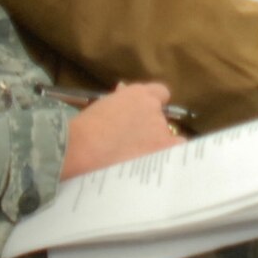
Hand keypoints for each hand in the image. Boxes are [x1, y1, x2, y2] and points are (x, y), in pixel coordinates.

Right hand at [60, 83, 184, 179]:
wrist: (81, 148)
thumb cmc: (85, 126)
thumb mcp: (103, 104)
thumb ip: (119, 98)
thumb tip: (123, 89)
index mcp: (138, 94)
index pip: (160, 93)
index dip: (154, 105)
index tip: (145, 116)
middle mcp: (154, 109)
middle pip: (162, 120)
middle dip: (152, 131)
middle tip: (136, 145)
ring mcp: (160, 131)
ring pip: (170, 139)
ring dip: (158, 147)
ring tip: (141, 161)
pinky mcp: (162, 151)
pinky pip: (176, 154)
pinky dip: (171, 160)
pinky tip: (158, 168)